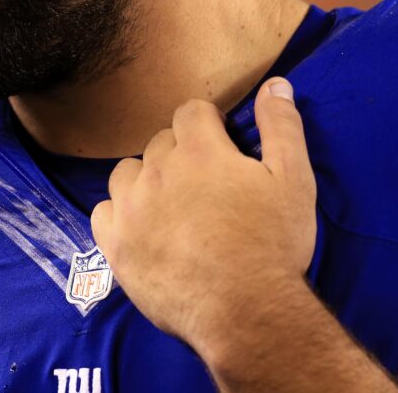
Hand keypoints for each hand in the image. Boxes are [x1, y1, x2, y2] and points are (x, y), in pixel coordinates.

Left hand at [90, 78, 316, 354]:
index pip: (191, 111)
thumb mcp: (294, 181)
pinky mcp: (115, 244)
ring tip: (172, 206)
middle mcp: (157, 170)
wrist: (245, 314)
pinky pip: (103, 211)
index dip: (209, 125)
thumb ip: (282, 128)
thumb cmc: (273, 246)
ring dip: (146, 180)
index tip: (222, 146)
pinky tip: (143, 230)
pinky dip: (120, 215)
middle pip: (160, 142)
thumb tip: (276, 83)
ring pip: (127, 173)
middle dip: (181, 154)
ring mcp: (130, 207)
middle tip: (205, 186)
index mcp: (200, 150)